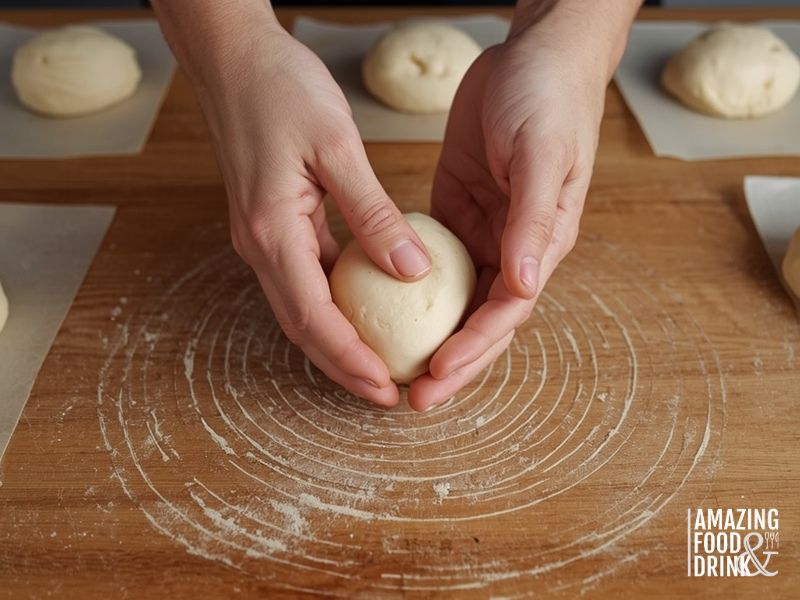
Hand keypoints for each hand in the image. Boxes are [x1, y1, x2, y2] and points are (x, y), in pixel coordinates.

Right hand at [177, 22, 431, 406]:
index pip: (314, 316)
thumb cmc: (280, 89)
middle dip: (344, 367)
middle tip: (387, 395)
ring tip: (379, 368)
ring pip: (302, 309)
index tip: (386, 388)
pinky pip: (304, 280)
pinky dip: (333, 308)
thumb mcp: (337, 147)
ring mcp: (262, 237)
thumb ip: (373, 212)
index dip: (350, 359)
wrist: (234, 58)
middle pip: (303, 327)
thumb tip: (412, 269)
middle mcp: (260, 245)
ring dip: (338, 344)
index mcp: (273, 231)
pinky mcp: (272, 225)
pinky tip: (364, 313)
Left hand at [408, 10, 620, 410]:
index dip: (473, 349)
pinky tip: (383, 311)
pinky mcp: (455, 214)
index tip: (436, 375)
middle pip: (481, 322)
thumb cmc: (550, 100)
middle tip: (412, 399)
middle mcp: (513, 249)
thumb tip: (522, 284)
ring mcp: (483, 233)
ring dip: (430, 339)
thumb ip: (534, 220)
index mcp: (542, 244)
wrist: (533, 55)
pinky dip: (412, 293)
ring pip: (455, 303)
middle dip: (452, 364)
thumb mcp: (543, 155)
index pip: (506, 312)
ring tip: (396, 371)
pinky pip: (433, 264)